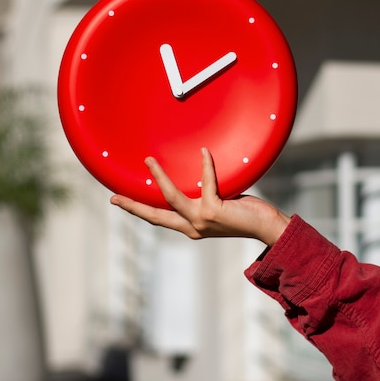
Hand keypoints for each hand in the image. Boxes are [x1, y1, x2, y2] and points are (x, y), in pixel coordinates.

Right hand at [110, 148, 289, 246]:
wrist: (266, 227)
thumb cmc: (244, 214)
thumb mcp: (216, 207)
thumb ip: (201, 198)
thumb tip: (193, 176)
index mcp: (190, 228)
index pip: (158, 218)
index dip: (137, 210)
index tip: (119, 201)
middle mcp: (192, 228)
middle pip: (154, 216)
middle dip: (133, 206)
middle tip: (113, 197)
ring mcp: (201, 221)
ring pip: (171, 198)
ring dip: (159, 178)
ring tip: (149, 161)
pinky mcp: (213, 212)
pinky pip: (206, 182)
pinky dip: (205, 166)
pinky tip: (204, 152)